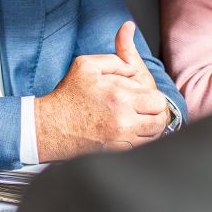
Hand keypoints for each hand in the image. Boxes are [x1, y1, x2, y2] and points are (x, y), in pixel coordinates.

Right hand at [34, 21, 168, 161]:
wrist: (51, 127)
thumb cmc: (68, 95)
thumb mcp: (86, 65)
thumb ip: (115, 59)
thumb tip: (134, 60)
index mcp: (120, 97)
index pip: (158, 100)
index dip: (151, 96)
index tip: (141, 96)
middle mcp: (124, 121)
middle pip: (160, 119)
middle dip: (154, 112)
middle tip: (142, 108)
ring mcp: (121, 140)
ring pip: (154, 135)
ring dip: (149, 126)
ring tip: (136, 119)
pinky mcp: (117, 152)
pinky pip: (142, 147)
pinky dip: (140, 140)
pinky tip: (128, 131)